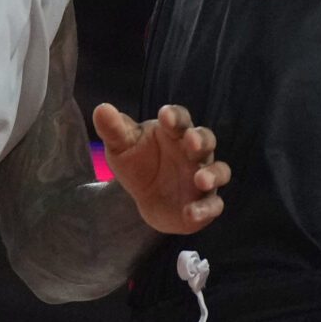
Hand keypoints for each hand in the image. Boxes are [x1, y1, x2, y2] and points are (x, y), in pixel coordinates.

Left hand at [95, 102, 229, 233]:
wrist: (146, 198)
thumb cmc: (138, 163)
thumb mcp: (121, 147)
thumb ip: (113, 129)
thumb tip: (101, 109)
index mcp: (174, 132)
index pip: (180, 118)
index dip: (175, 116)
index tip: (165, 116)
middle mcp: (193, 152)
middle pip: (206, 140)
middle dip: (201, 140)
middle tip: (192, 141)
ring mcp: (202, 177)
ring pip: (219, 171)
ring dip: (213, 174)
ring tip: (201, 180)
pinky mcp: (204, 203)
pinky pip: (213, 205)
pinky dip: (206, 209)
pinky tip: (192, 213)